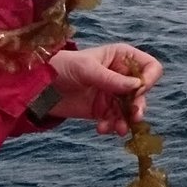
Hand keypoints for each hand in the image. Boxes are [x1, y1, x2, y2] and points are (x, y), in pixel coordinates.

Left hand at [45, 42, 162, 131]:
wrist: (37, 86)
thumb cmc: (61, 67)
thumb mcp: (86, 69)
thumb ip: (111, 79)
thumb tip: (137, 87)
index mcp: (121, 57)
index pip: (149, 67)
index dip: (148, 79)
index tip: (138, 91)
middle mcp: (120, 75)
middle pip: (143, 92)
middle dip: (138, 105)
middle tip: (133, 117)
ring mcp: (112, 94)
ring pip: (131, 110)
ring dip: (126, 120)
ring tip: (118, 129)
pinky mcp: (102, 110)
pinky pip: (116, 120)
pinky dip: (112, 126)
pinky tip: (101, 128)